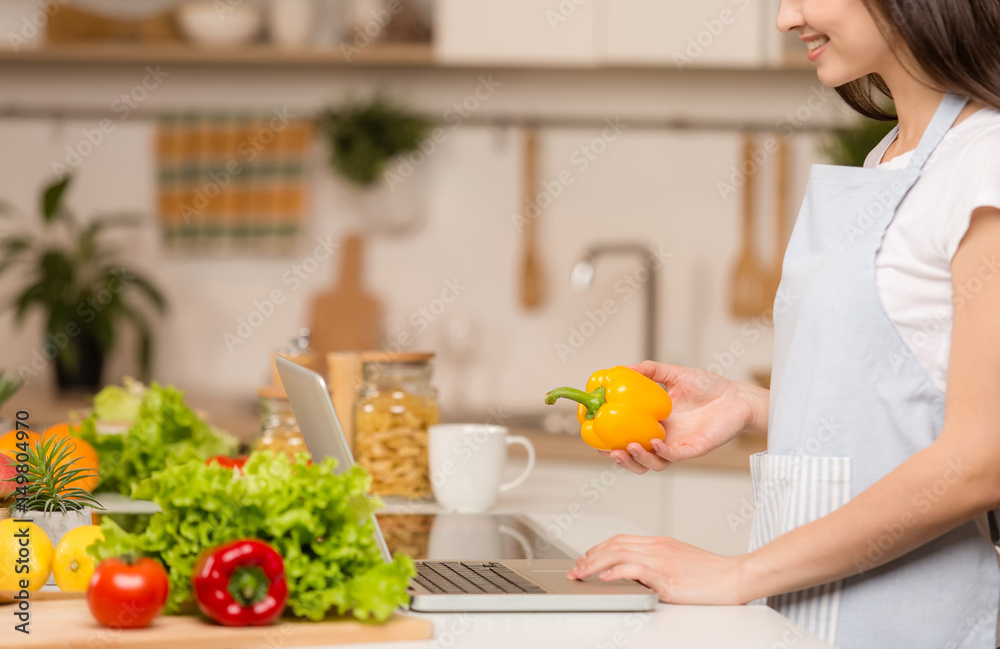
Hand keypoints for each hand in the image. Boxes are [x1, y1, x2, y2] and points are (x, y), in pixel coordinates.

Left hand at [566, 535, 748, 604]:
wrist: (734, 577)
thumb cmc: (711, 574)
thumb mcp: (678, 561)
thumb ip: (656, 563)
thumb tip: (634, 573)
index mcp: (660, 543)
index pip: (621, 540)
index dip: (599, 548)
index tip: (586, 558)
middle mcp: (657, 547)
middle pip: (615, 545)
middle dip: (590, 556)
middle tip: (575, 568)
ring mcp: (661, 560)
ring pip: (619, 554)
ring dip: (595, 564)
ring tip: (581, 573)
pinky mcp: (666, 576)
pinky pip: (635, 569)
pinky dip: (616, 572)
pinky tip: (605, 577)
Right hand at [602, 361, 765, 473]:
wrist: (736, 397)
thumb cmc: (708, 387)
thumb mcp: (674, 374)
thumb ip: (650, 370)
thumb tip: (623, 367)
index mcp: (654, 423)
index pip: (627, 436)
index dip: (610, 440)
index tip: (595, 435)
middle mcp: (662, 438)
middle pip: (636, 457)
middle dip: (620, 459)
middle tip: (607, 450)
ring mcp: (676, 446)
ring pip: (652, 463)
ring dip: (637, 459)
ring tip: (627, 447)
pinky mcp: (692, 450)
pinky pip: (673, 456)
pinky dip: (661, 452)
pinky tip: (654, 442)